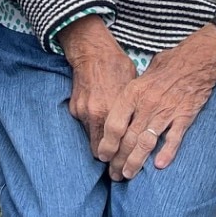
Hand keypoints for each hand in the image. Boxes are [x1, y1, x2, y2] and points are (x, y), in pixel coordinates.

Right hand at [60, 16, 136, 151]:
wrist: (92, 52)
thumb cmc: (117, 67)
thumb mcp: (132, 89)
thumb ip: (132, 112)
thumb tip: (141, 130)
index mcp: (113, 110)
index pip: (115, 147)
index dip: (119, 158)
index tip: (124, 164)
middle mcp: (95, 114)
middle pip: (99, 150)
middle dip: (107, 157)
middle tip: (115, 162)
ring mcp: (83, 112)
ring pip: (91, 138)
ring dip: (99, 141)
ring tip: (109, 144)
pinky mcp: (74, 108)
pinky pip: (84, 125)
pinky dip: (91, 127)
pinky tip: (99, 121)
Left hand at [96, 25, 215, 178]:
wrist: (197, 59)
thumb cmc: (167, 64)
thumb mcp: (142, 74)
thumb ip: (131, 94)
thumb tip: (119, 112)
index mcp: (133, 93)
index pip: (114, 124)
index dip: (107, 144)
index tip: (103, 156)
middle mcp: (147, 104)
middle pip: (128, 139)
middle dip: (118, 160)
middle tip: (113, 174)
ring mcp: (166, 111)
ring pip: (147, 143)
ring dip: (136, 162)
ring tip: (128, 175)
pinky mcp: (184, 116)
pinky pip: (173, 139)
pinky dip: (166, 153)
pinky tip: (158, 166)